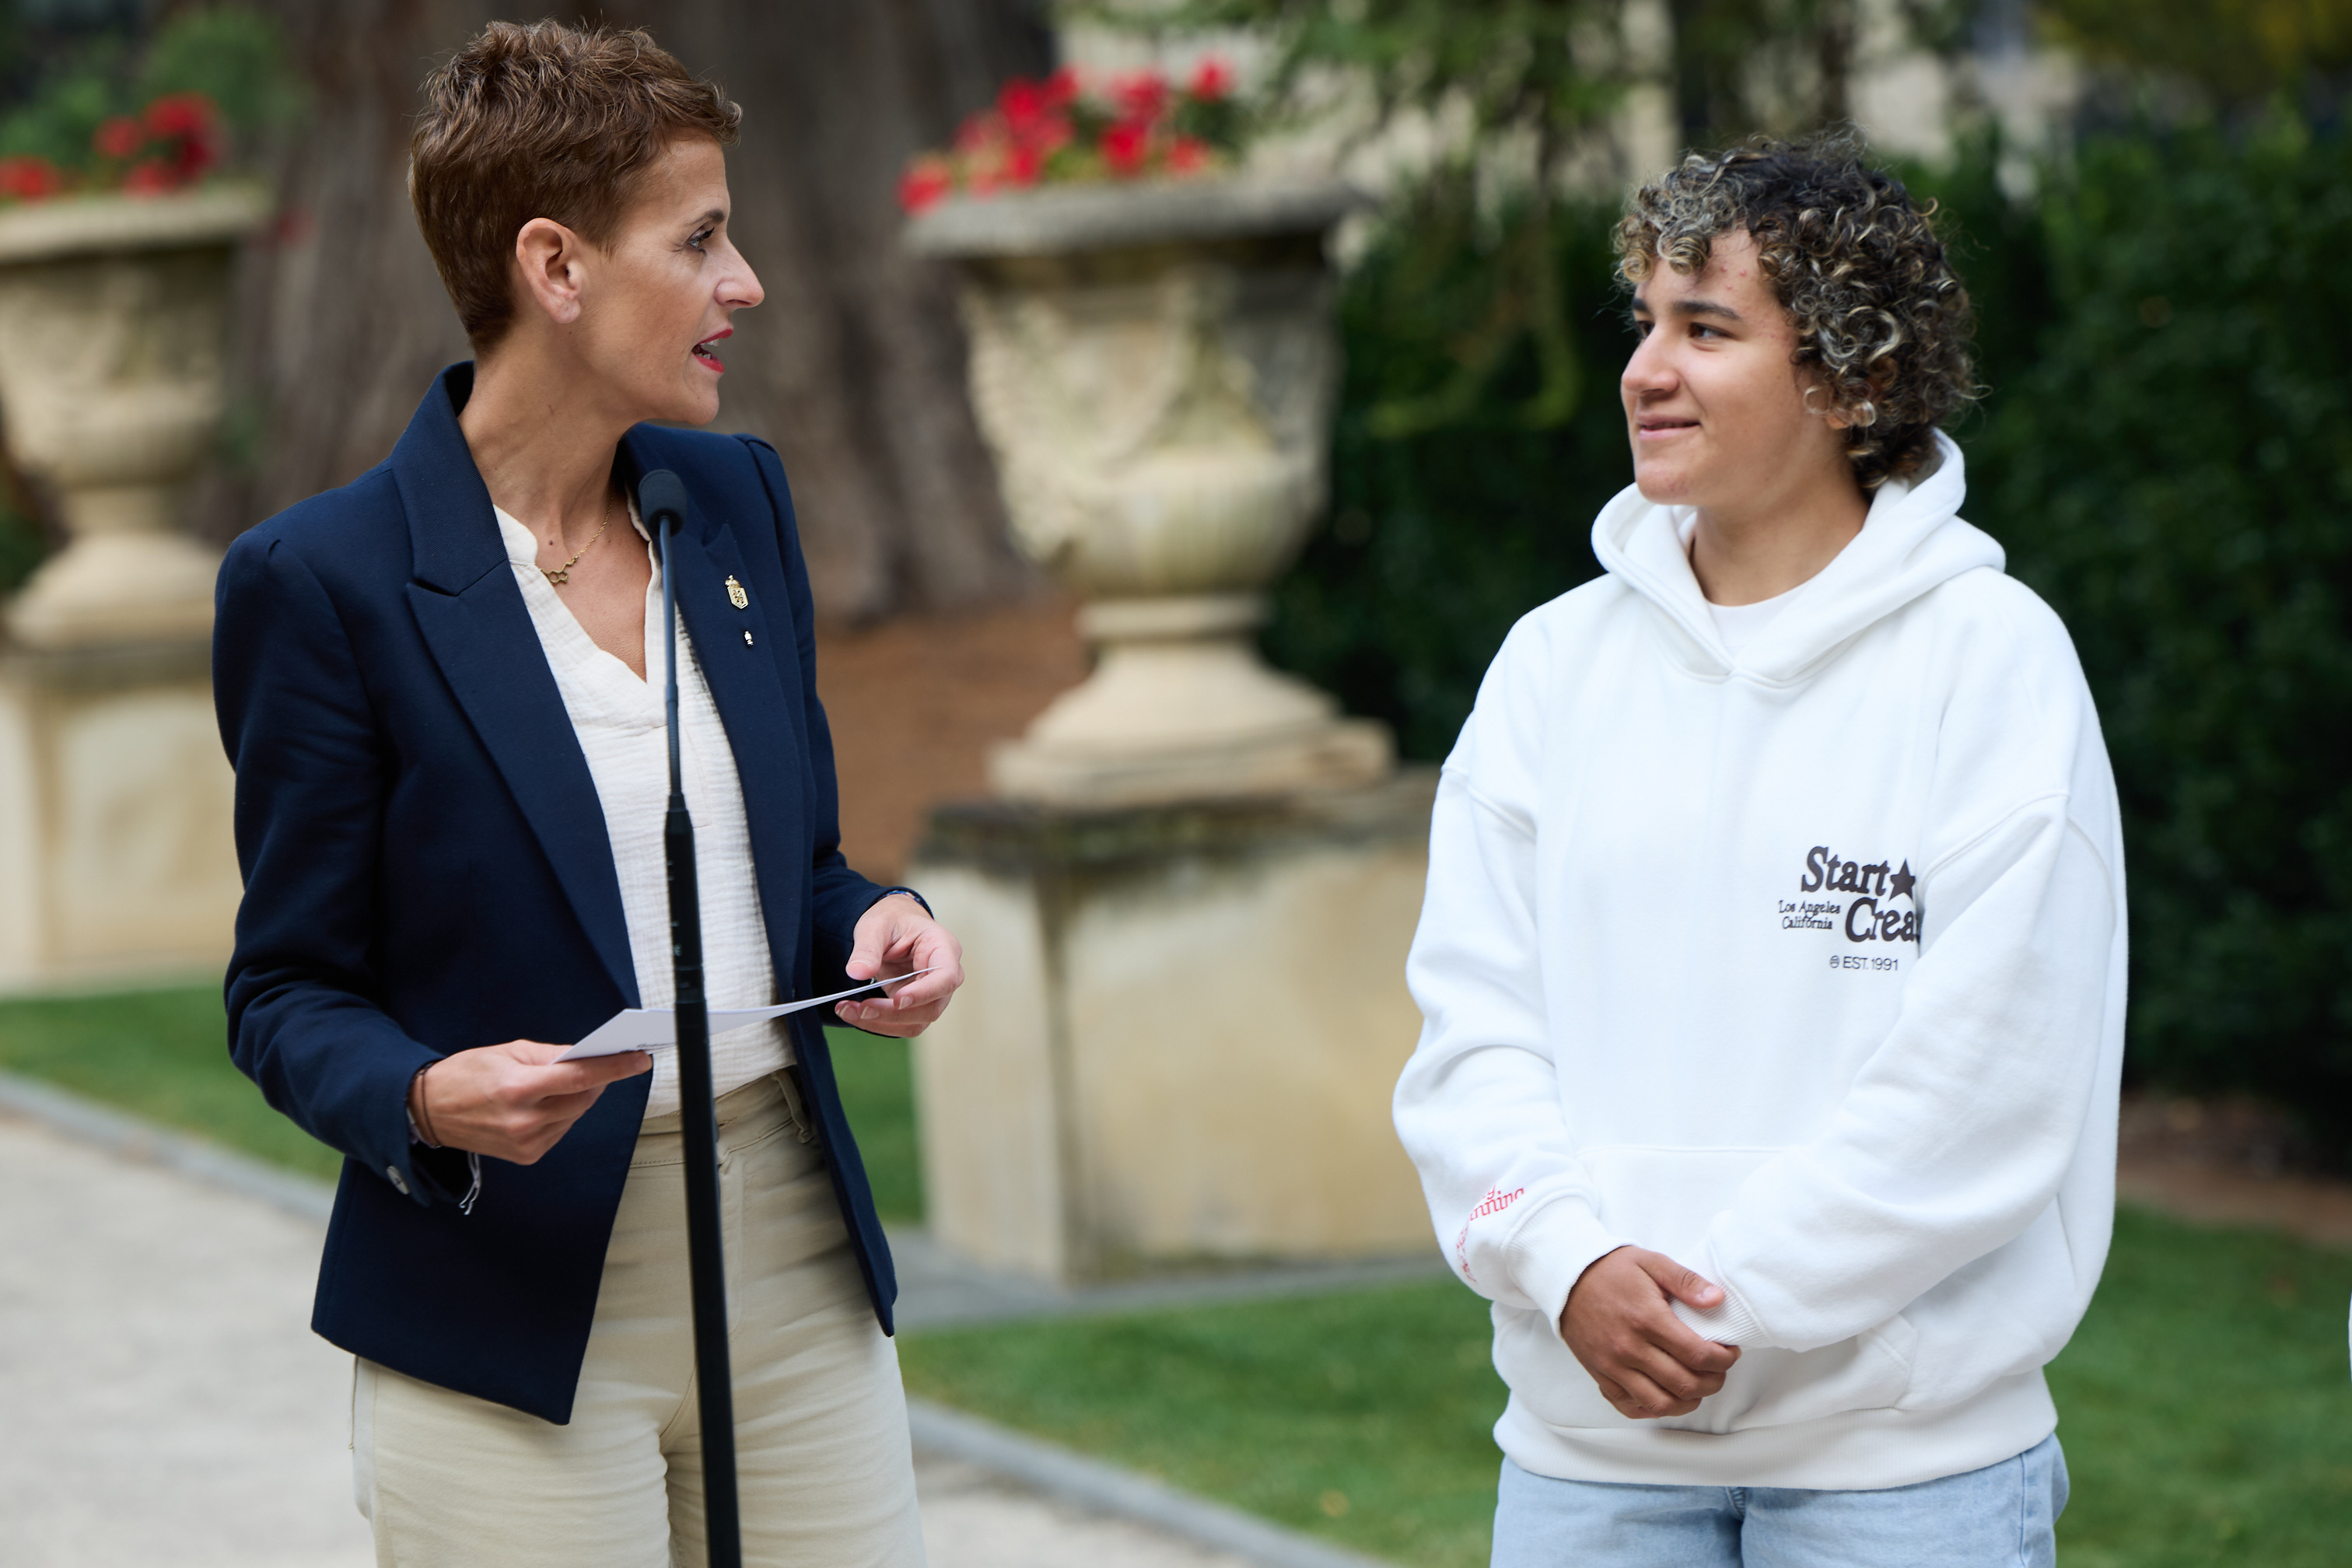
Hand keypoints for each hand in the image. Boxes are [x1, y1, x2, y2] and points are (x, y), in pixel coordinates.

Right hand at [411, 1041, 650, 1163]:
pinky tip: (548, 1104)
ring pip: (576, 1115)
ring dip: (579, 1098)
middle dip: (597, 1079)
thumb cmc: (467, 1075)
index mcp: (519, 1088)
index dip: (614, 1068)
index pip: (580, 1077)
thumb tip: (587, 1056)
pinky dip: (564, 1115)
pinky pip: (562, 1130)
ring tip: (566, 1083)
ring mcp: (526, 1142)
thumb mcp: (508, 1051)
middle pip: (583, 1098)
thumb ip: (551, 1055)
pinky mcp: (527, 1156)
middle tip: (601, 1062)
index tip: (639, 1060)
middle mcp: (524, 1120)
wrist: (429, 1111)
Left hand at [836, 893, 963, 1035]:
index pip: (946, 977)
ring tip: (848, 1011)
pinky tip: (854, 1013)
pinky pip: (902, 1024)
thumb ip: (867, 948)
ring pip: (916, 1022)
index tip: (897, 999)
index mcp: (943, 948)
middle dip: (894, 1014)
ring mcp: (932, 994)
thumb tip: (857, 973)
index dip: (925, 992)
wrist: (894, 926)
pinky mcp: (916, 1006)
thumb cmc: (892, 920)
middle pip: (931, 1007)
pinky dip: (877, 1024)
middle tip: (861, 1009)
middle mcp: (944, 976)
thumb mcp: (875, 925)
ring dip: (882, 1023)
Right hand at [1561, 1245, 1742, 1419]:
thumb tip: (1717, 1300)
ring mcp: (1613, 1367)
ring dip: (1689, 1401)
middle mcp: (1629, 1348)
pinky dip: (1654, 1408)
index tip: (1729, 1352)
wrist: (1566, 1279)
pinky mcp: (1601, 1376)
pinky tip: (1666, 1394)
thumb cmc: (1611, 1269)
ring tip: (1697, 1385)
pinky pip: (1632, 1407)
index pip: (1698, 1355)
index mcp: (1647, 1319)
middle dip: (1713, 1381)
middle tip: (1718, 1370)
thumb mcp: (1651, 1262)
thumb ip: (1686, 1281)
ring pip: (1662, 1404)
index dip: (1724, 1359)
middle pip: (1685, 1384)